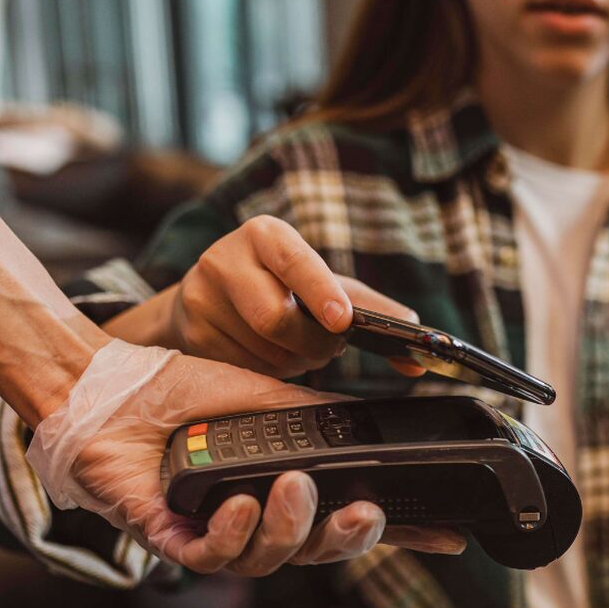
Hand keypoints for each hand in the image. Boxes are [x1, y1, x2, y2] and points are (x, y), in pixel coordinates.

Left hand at [29, 343, 463, 575]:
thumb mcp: (272, 400)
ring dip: (288, 528)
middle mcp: (256, 518)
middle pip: (316, 552)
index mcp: (286, 489)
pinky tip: (238, 505)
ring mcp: (214, 532)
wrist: (113, 384)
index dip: (400, 534)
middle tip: (363, 513)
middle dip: (346, 540)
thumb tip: (382, 423)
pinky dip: (231, 534)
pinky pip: (210, 558)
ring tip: (292, 488)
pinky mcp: (168, 538)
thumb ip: (323, 419)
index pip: (349, 519)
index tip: (447, 537)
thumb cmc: (187, 391)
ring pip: (268, 560)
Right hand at [162, 215, 422, 377]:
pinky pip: (241, 370)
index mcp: (265, 235)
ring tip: (290, 346)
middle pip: (277, 320)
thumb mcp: (321, 283)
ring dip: (290, 362)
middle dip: (312, 345)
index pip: (295, 260)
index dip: (320, 291)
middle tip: (326, 348)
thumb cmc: (278, 285)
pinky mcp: (190, 334)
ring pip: (262, 352)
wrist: (206, 297)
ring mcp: (200, 297)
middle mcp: (225, 258)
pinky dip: (265, 372)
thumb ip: (369, 306)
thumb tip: (418, 330)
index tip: (342, 321)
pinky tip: (264, 355)